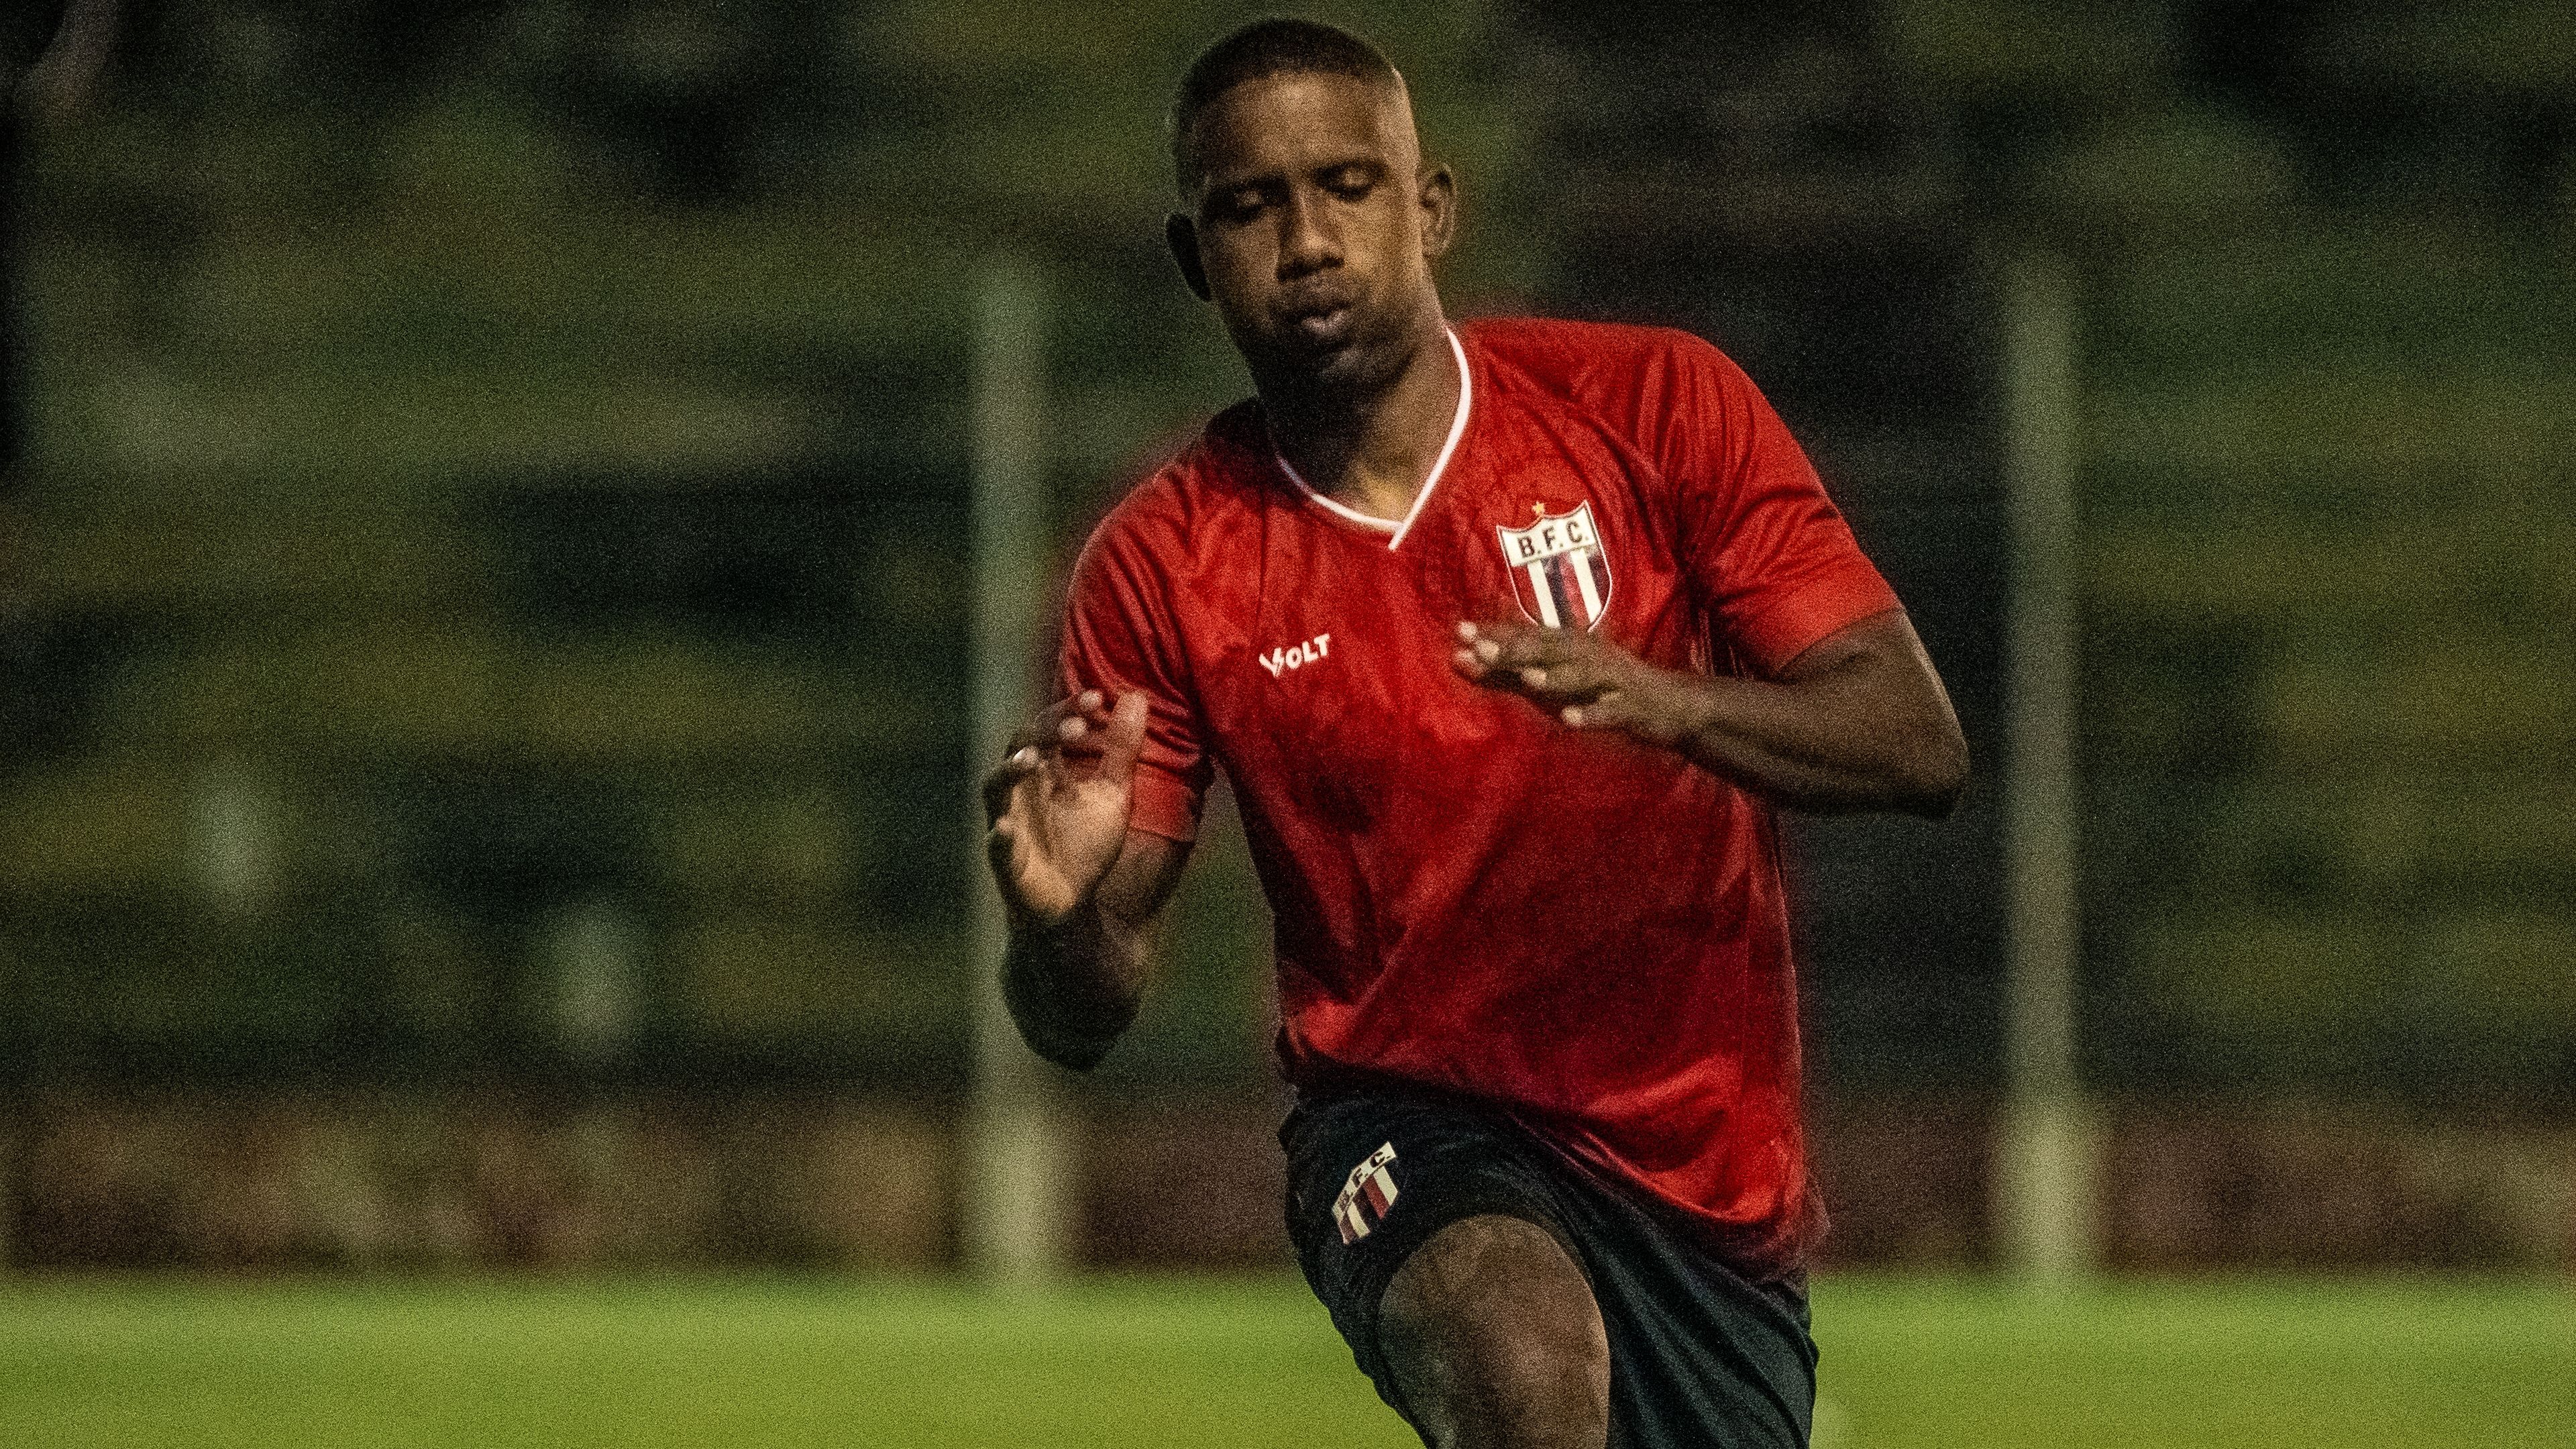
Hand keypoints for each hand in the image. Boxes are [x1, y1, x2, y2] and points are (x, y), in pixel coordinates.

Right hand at [983, 689, 1151, 927]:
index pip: (1049, 726)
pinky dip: (998, 837)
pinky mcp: (1007, 861)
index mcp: (1045, 770)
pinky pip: (996, 847)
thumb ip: (1123, 749)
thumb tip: (1136, 695)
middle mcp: (1020, 789)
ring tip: (1032, 758)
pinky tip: (1004, 829)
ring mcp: (1008, 822)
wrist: (1073, 903)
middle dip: (1046, 732)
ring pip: (994, 788)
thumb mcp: (1113, 793)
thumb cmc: (1086, 843)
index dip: (1068, 709)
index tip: (1098, 698)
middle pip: (1019, 745)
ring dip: (1010, 770)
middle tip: (1078, 727)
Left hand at [1450, 620, 1700, 744]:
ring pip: (1581, 676)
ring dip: (1555, 676)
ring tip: (1529, 678)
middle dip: (1516, 649)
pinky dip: (1591, 714)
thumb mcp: (1552, 681)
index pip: (1527, 636)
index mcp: (1569, 645)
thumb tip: (1459, 660)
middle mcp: (1589, 655)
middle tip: (1482, 648)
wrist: (1669, 705)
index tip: (1459, 630)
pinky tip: (1570, 719)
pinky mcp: (1631, 707)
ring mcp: (1612, 681)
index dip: (1495, 633)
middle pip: (1549, 650)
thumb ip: (1507, 674)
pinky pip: (1610, 712)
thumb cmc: (1600, 690)